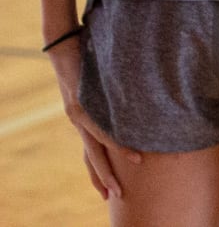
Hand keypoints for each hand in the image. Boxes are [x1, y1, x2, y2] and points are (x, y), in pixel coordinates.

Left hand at [49, 36, 140, 201]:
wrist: (63, 42)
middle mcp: (79, 121)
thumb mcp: (99, 78)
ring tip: (119, 189)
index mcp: (83, 116)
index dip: (99, 168)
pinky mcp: (81, 107)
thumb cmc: (85, 54)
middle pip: (91, 157)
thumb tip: (134, 89)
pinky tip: (131, 156)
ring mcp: (79, 116)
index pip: (92, 148)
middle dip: (101, 179)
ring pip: (95, 151)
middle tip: (112, 198)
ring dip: (108, 172)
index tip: (107, 187)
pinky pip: (102, 131)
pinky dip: (117, 145)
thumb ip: (110, 90)